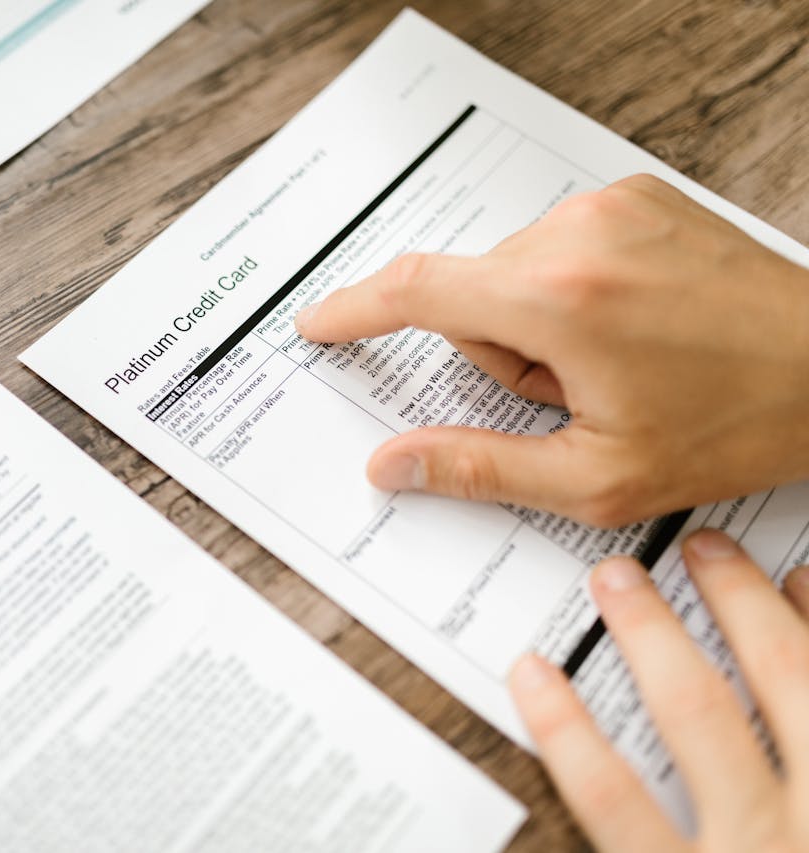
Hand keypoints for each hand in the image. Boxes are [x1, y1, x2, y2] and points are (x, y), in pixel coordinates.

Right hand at [294, 174, 808, 526]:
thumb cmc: (738, 423)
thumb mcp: (598, 476)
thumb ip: (478, 467)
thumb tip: (392, 464)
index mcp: (559, 297)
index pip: (417, 290)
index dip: (354, 309)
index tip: (319, 322)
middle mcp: (579, 231)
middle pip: (471, 293)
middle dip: (500, 352)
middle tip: (574, 395)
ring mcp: (613, 206)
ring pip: (512, 271)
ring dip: (537, 324)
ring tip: (614, 363)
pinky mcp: (638, 196)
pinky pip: (557, 246)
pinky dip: (570, 290)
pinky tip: (630, 327)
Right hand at [509, 529, 808, 851]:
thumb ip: (647, 843)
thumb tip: (559, 846)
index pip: (618, 806)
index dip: (566, 733)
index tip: (533, 674)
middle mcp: (778, 847)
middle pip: (699, 720)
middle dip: (654, 637)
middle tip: (622, 578)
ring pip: (795, 691)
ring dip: (746, 616)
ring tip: (714, 560)